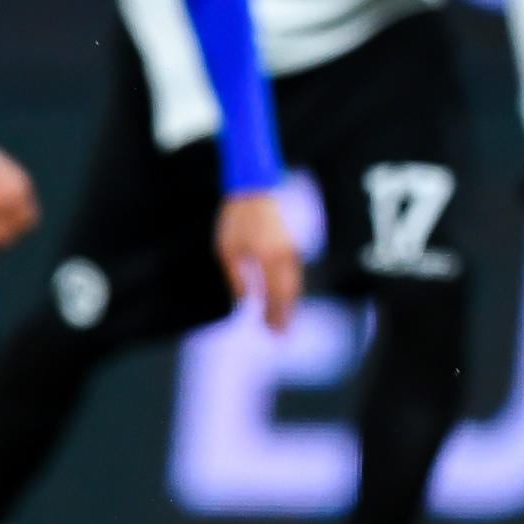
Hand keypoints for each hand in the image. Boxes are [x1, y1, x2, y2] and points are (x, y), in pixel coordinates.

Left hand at [216, 191, 303, 331]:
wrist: (254, 189)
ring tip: (284, 321)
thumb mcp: (228, 250)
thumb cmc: (237, 218)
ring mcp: (291, 249)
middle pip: (289, 293)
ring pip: (295, 284)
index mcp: (268, 259)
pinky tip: (286, 296)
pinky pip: (295, 273)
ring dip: (290, 304)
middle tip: (281, 334)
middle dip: (285, 315)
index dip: (273, 315)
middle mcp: (285, 256)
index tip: (271, 332)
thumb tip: (243, 302)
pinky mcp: (291, 244)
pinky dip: (292, 289)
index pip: (274, 295)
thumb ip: (237, 278)